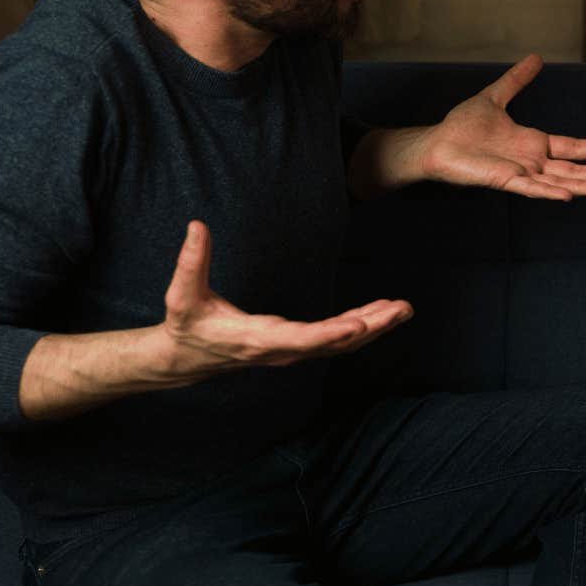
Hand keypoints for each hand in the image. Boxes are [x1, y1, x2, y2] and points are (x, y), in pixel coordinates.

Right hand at [158, 221, 411, 375]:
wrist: (186, 359)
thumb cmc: (187, 324)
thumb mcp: (181, 294)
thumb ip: (191, 261)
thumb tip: (197, 226)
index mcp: (256, 339)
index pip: (299, 340)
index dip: (330, 334)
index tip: (358, 326)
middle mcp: (280, 350)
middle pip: (332, 344)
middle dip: (369, 327)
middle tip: (400, 310)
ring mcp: (291, 352)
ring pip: (340, 344)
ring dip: (373, 326)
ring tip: (403, 309)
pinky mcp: (296, 348)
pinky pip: (336, 340)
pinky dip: (362, 327)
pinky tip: (381, 313)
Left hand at [415, 54, 585, 200]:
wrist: (436, 143)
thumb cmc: (461, 126)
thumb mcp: (494, 98)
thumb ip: (516, 80)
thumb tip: (535, 57)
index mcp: (533, 143)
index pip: (572, 147)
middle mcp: (532, 161)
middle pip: (574, 168)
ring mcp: (520, 173)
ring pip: (559, 181)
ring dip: (584, 185)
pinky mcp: (504, 181)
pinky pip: (531, 188)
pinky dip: (549, 192)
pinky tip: (568, 195)